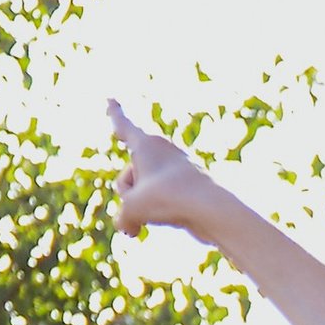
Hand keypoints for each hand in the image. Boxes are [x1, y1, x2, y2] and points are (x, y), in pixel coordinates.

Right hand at [108, 97, 223, 239]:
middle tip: (148, 201)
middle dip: (129, 194)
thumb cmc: (170, 199)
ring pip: (145, 193)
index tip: (111, 97)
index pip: (122, 125)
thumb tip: (131, 228)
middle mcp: (162, 150)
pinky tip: (170, 220)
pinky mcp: (188, 188)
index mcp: (146, 143)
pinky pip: (162, 203)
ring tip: (165, 211)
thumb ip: (123, 217)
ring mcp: (176, 169)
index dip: (114, 112)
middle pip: (128, 176)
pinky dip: (160, 214)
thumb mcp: (132, 209)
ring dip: (145, 209)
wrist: (214, 210)